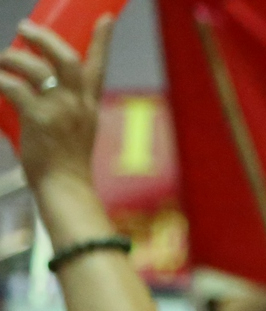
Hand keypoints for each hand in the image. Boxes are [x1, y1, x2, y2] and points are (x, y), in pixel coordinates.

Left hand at [0, 19, 111, 190]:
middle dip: (45, 39)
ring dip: (14, 58)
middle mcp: (78, 104)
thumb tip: (31, 84)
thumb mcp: (77, 128)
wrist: (66, 187)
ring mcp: (60, 111)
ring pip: (38, 69)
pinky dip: (1, 80)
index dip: (103, 40)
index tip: (106, 18)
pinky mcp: (39, 119)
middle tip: (26, 29)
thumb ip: (63, 105)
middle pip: (68, 59)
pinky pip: (14, 88)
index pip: (99, 66)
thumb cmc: (67, 162)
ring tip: (3, 58)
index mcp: (89, 105)